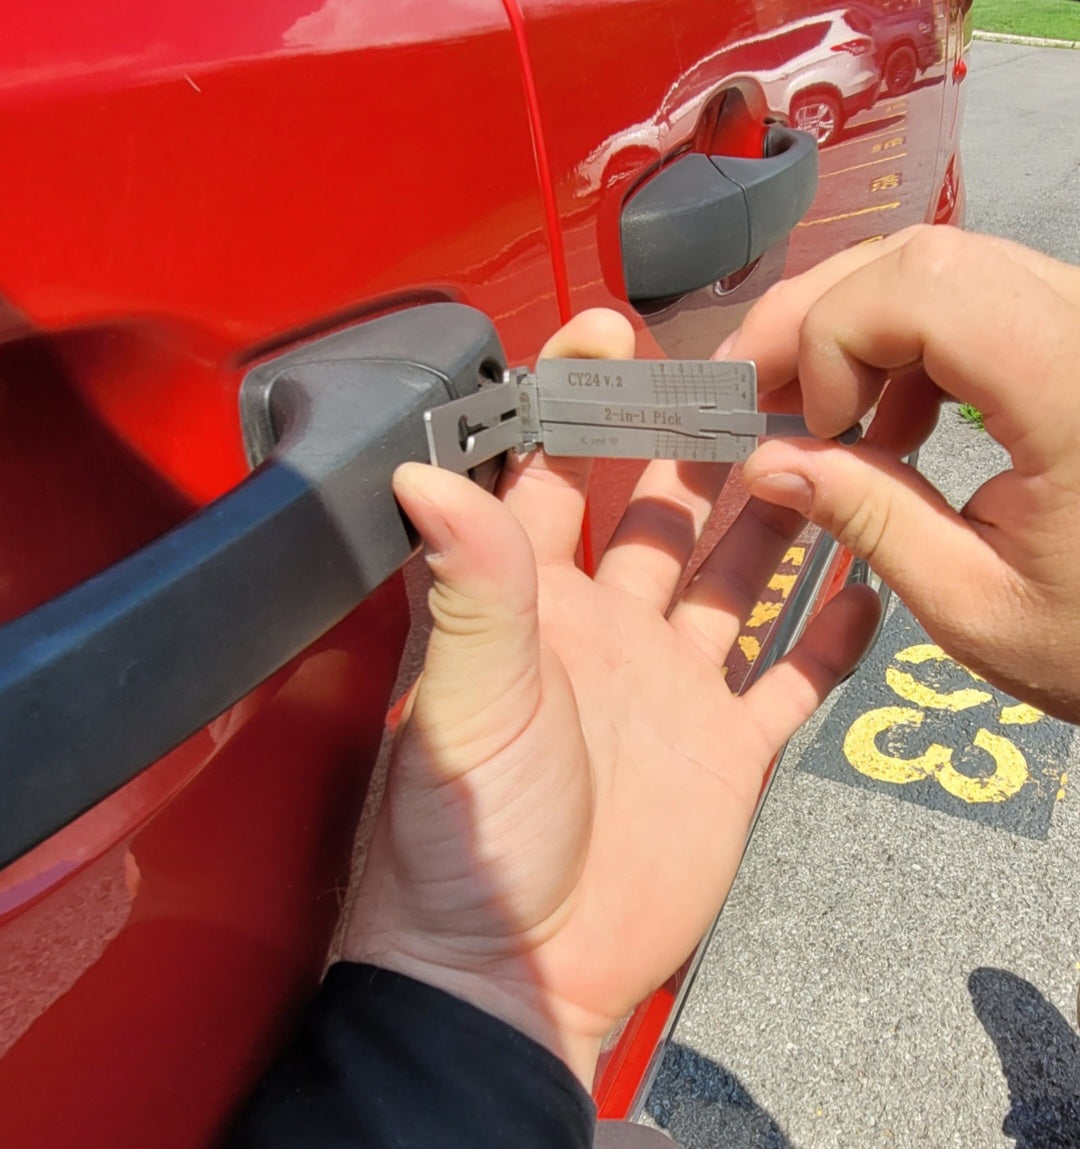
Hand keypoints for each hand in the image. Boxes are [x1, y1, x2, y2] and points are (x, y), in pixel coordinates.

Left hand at [342, 310, 878, 1085]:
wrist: (517, 970)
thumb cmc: (468, 841)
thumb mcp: (466, 702)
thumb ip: (466, 584)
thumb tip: (422, 468)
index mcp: (535, 605)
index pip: (553, 472)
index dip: (577, 399)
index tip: (610, 330)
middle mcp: (608, 630)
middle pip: (668, 511)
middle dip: (704, 444)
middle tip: (758, 377)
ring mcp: (673, 687)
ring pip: (741, 579)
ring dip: (780, 521)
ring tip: (831, 453)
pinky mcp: (726, 750)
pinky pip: (791, 679)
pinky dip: (830, 638)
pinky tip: (868, 587)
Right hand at [725, 225, 1079, 720]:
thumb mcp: (974, 604)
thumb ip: (869, 520)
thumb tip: (761, 462)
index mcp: (1073, 395)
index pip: (927, 289)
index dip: (835, 336)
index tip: (811, 429)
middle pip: (923, 259)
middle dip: (816, 319)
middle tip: (755, 393)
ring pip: (941, 267)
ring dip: (853, 330)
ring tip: (815, 414)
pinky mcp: (1074, 336)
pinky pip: (971, 300)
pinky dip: (901, 346)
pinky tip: (883, 419)